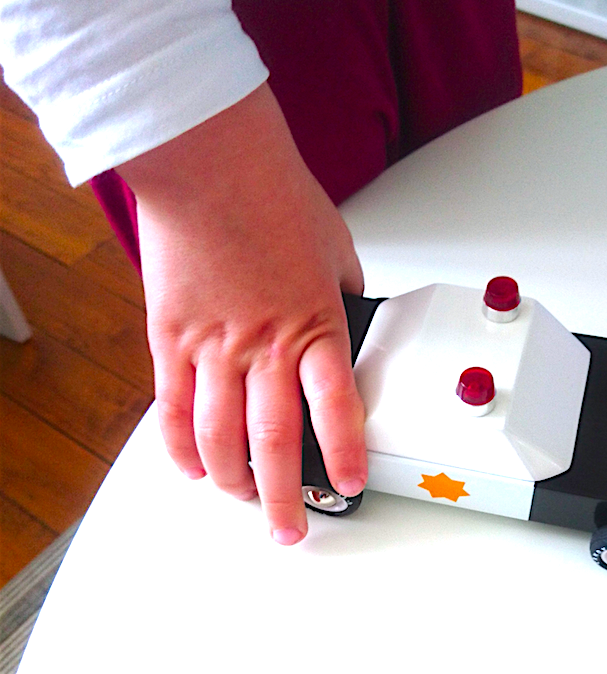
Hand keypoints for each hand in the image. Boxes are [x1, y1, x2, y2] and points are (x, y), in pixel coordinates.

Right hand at [116, 83, 366, 544]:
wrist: (211, 162)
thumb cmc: (274, 194)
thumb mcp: (335, 247)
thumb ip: (344, 292)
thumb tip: (349, 314)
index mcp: (315, 324)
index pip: (337, 409)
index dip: (345, 455)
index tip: (351, 483)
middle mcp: (264, 346)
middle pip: (275, 443)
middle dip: (284, 498)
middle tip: (290, 529)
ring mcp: (212, 347)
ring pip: (220, 438)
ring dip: (232, 482)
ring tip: (244, 503)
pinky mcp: (170, 338)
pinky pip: (172, 408)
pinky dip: (180, 446)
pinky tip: (192, 468)